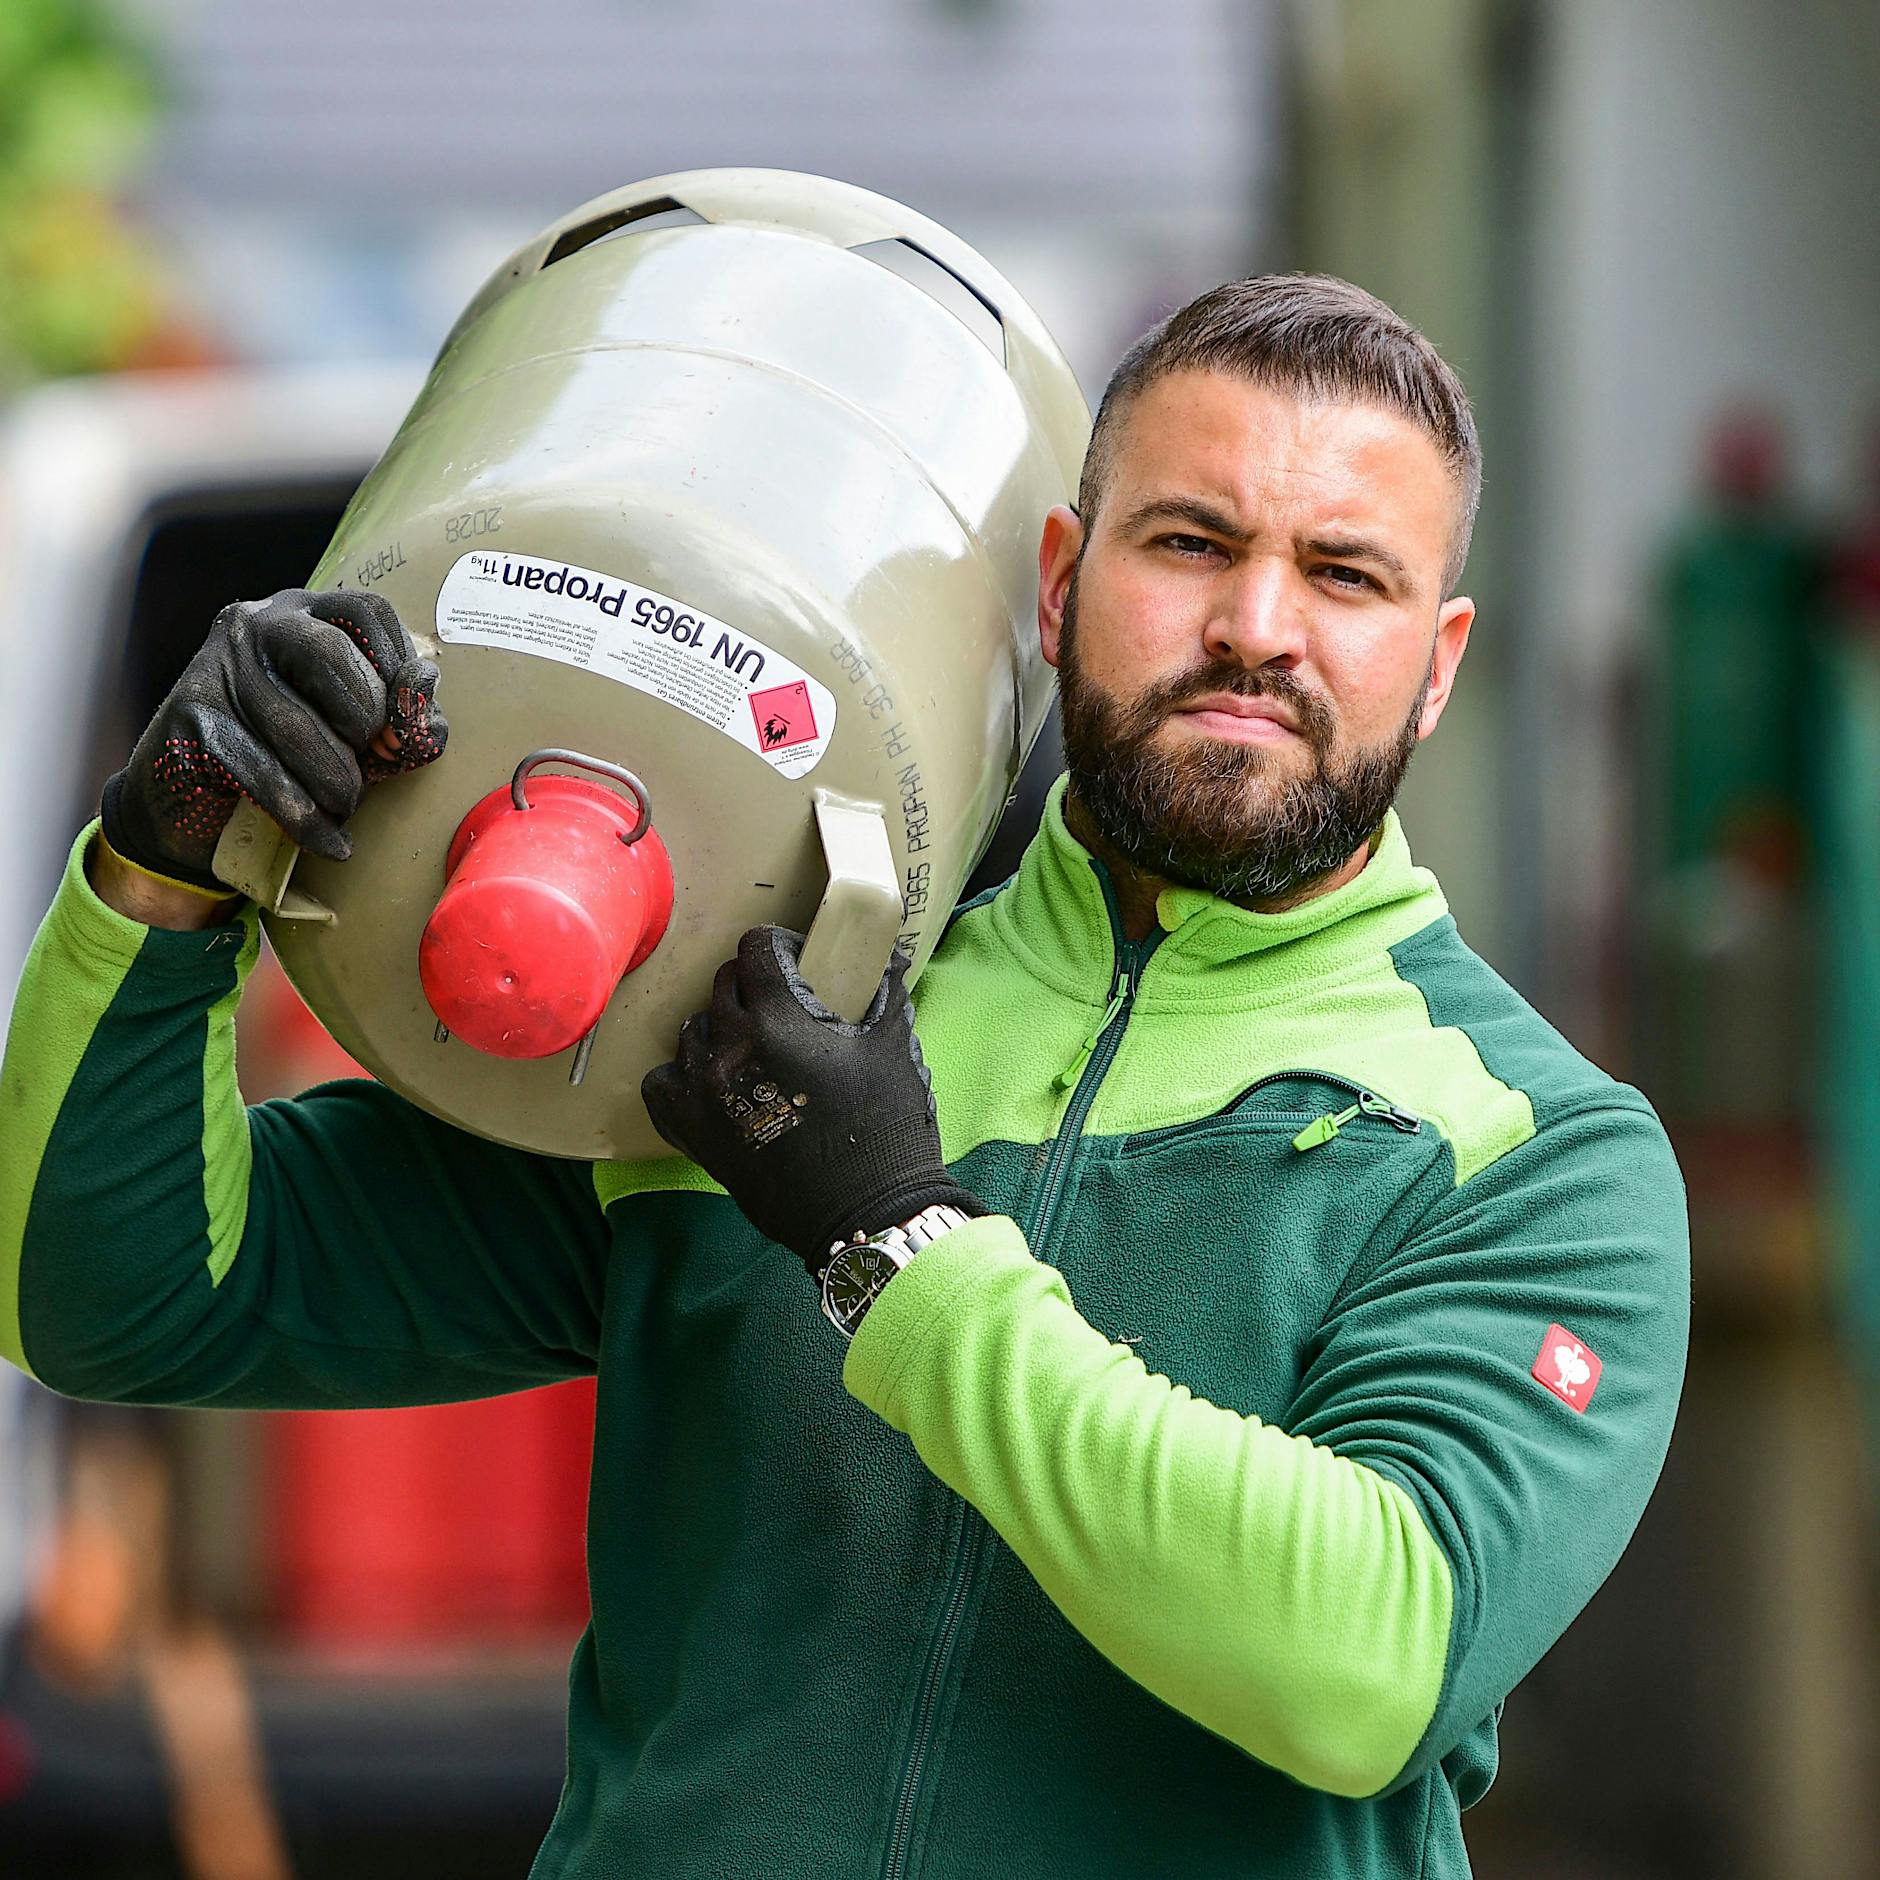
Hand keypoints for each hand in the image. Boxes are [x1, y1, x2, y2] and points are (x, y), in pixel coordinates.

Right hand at [101, 587, 446, 890]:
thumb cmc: (289, 756)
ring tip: (345, 806)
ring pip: (298, 726)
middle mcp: (254, 626)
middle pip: (331, 655)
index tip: (403, 724)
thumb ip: (398, 715)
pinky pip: (267, 776)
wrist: (188, 803)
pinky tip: (333, 843)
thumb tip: (425, 704)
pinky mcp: (192, 721)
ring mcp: (214, 669)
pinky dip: (310, 821)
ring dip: (339, 784)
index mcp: (303, 613)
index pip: (369, 612)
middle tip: (372, 766)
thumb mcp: (352, 729)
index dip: (401, 669)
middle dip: (366, 724)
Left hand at [642, 927, 982, 1272]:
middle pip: (722, 984)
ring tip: (752, 1046)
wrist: (864, 1212)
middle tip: (783, 1004)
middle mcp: (730, 1050)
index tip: (797, 959)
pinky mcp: (693, 1133)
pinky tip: (713, 1080)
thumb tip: (886, 960)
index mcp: (778, 1019)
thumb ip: (884, 993)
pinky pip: (662, 1083)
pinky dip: (682, 1075)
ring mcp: (704, 1093)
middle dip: (753, 984)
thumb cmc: (885, 1130)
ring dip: (720, 1027)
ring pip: (693, 1029)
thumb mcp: (893, 1049)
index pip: (755, 948)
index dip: (779, 945)